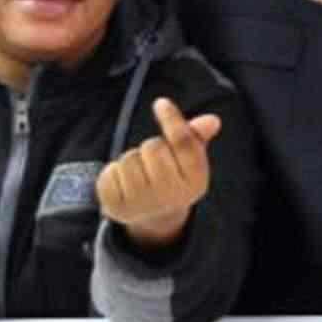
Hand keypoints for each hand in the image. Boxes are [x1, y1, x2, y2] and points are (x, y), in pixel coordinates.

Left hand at [98, 97, 221, 249]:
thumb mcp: (190, 159)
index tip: (161, 103)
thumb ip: (196, 137)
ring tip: (140, 174)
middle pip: (152, 148)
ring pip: (128, 159)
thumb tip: (212, 120)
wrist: (156, 218)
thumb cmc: (174, 177)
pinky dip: (113, 173)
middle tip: (155, 161)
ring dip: (131, 160)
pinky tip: (124, 183)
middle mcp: (171, 195)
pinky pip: (109, 173)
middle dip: (151, 147)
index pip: (183, 143)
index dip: (172, 120)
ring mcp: (143, 204)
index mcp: (195, 181)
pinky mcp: (117, 209)